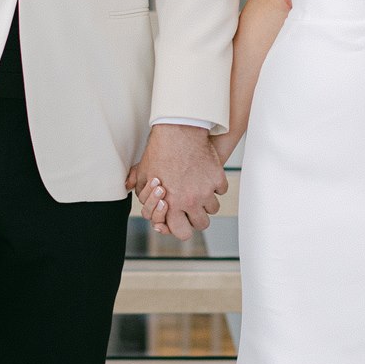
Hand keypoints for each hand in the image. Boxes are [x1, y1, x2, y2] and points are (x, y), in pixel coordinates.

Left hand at [126, 125, 227, 240]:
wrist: (177, 130)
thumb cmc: (159, 151)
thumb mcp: (144, 174)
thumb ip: (143, 194)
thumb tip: (145, 205)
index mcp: (171, 204)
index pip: (181, 232)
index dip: (181, 228)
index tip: (181, 220)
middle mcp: (190, 201)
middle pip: (202, 224)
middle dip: (196, 218)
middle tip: (192, 207)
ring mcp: (206, 190)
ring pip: (213, 208)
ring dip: (207, 202)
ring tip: (199, 190)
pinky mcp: (217, 177)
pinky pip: (221, 190)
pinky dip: (216, 186)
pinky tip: (207, 178)